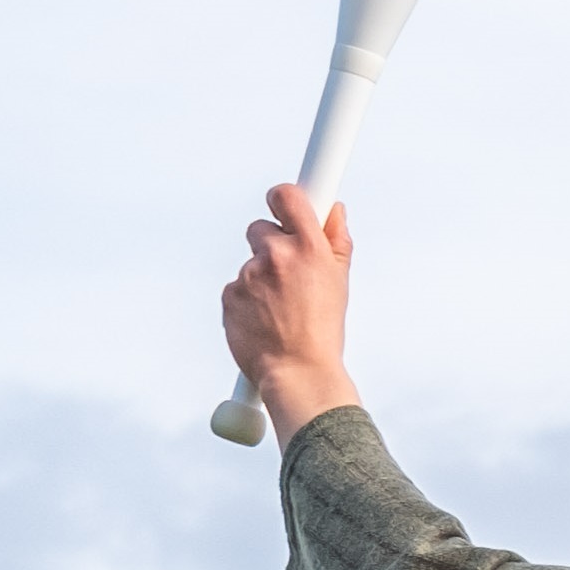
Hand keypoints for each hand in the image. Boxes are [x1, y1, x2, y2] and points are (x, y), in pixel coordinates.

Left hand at [222, 184, 361, 437]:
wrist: (298, 374)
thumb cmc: (322, 332)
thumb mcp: (339, 283)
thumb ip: (336, 241)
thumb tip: (334, 210)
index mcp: (310, 248)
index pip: (286, 195)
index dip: (283, 199)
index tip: (283, 205)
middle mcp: (278, 256)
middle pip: (260, 227)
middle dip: (271, 244)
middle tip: (287, 274)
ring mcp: (250, 275)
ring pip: (249, 262)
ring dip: (261, 278)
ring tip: (279, 309)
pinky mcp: (230, 294)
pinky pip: (236, 286)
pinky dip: (246, 299)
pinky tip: (264, 320)